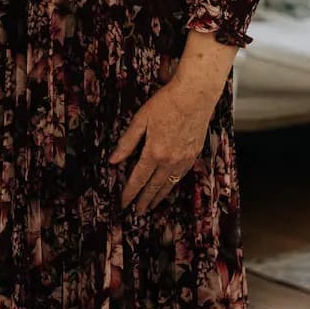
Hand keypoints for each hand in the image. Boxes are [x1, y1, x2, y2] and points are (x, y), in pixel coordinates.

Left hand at [110, 81, 214, 212]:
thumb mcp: (141, 120)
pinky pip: (181, 177)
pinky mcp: (193, 155)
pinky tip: (169, 187)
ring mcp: (183, 159)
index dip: (129, 193)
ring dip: (158, 197)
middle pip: (153, 187)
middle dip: (144, 201)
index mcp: (153, 153)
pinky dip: (173, 186)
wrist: (196, 96)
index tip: (123, 203)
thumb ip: (127, 142)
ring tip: (151, 206)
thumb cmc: (166, 103)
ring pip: (169, 185)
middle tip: (137, 212)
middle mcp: (169, 161)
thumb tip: (113, 160)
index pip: (138, 179)